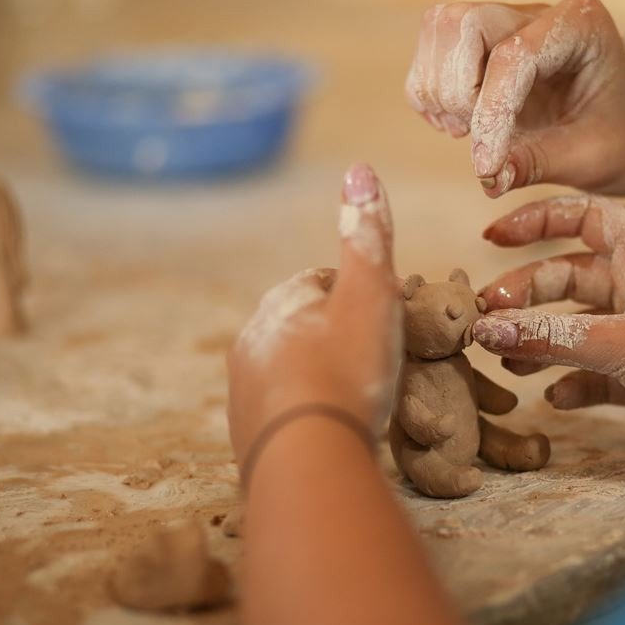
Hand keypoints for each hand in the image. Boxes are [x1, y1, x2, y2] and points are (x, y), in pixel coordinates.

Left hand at [227, 164, 400, 466]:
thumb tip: (358, 167)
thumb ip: (366, 236)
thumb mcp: (370, 295)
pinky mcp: (245, 434)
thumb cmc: (346, 370)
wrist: (307, 458)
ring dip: (316, 375)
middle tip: (372, 360)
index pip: (320, 282)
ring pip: (288, 369)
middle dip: (331, 335)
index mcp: (281, 303)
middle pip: (301, 326)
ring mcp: (243, 390)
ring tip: (354, 397)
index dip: (355, 293)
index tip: (382, 315)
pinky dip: (304, 413)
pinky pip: (281, 412)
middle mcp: (252, 340)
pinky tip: (329, 428)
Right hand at [404, 0, 624, 197]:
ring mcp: (509, 24)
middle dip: (456, 90)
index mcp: (580, 25)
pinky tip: (462, 127)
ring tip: (467, 133)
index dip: (489, 113)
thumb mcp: (589, 160)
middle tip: (474, 137)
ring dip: (439, 91)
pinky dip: (432, 95)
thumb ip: (535, 164)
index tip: (486, 167)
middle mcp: (540, 14)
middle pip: (460, 25)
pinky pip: (434, 56)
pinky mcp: (484, 47)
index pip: (512, 56)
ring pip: (439, 32)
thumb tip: (487, 178)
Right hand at [473, 195, 624, 480]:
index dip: (538, 220)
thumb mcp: (624, 343)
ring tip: (506, 360)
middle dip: (528, 294)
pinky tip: (554, 398)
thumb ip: (551, 337)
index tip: (492, 236)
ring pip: (579, 327)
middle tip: (486, 318)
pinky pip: (596, 371)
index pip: (586, 217)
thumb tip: (486, 328)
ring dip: (542, 341)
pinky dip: (572, 381)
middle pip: (571, 275)